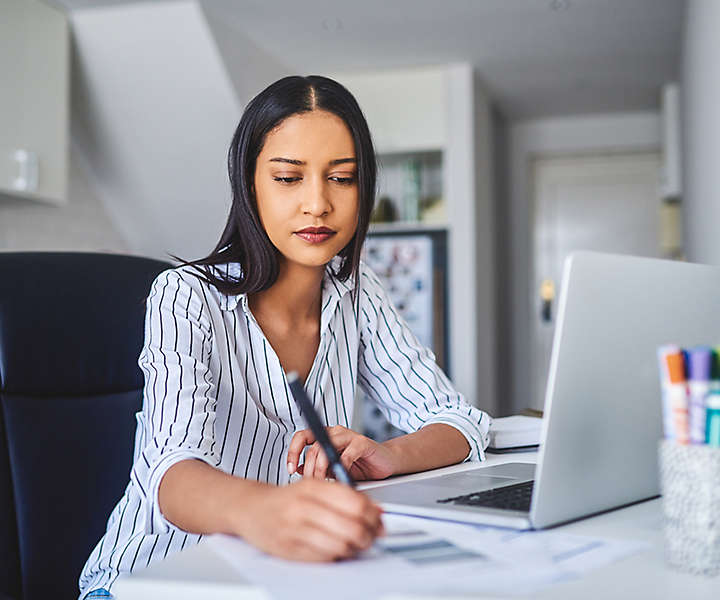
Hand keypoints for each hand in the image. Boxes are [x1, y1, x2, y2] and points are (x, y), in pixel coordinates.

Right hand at [237, 478, 384, 560]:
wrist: (250, 508)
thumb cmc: (286, 499)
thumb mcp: (313, 487)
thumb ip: (343, 496)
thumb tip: (376, 510)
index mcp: (313, 487)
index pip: (356, 502)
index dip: (374, 515)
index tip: (379, 521)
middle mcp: (303, 506)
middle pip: (352, 526)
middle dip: (369, 535)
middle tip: (372, 537)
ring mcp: (295, 529)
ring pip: (341, 544)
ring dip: (355, 548)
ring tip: (356, 545)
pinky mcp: (288, 549)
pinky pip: (324, 557)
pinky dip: (337, 556)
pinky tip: (337, 549)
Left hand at [287, 425, 397, 480]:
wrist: (384, 463)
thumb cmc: (360, 465)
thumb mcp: (333, 469)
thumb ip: (316, 467)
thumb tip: (297, 470)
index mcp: (325, 436)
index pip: (302, 437)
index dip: (293, 451)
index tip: (290, 469)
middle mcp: (335, 433)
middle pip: (313, 446)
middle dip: (309, 468)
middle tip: (311, 484)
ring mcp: (348, 436)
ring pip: (326, 448)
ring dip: (321, 468)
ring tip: (324, 482)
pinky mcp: (362, 442)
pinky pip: (346, 455)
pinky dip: (342, 469)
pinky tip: (342, 480)